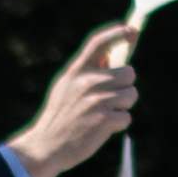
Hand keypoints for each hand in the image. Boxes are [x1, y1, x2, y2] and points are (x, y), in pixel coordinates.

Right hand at [13, 23, 140, 176]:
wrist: (46, 146)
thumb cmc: (59, 116)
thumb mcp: (65, 87)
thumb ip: (86, 71)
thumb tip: (110, 56)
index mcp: (77, 70)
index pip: (100, 42)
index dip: (118, 33)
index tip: (131, 31)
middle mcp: (88, 81)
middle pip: (129, 73)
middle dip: (124, 86)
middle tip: (109, 98)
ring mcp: (97, 100)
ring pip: (131, 95)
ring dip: (122, 106)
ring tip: (102, 115)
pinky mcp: (105, 120)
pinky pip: (126, 117)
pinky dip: (118, 124)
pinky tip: (100, 128)